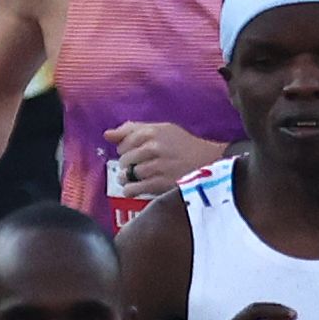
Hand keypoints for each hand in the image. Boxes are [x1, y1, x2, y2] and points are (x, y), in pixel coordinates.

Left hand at [104, 121, 225, 197]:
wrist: (211, 163)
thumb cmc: (184, 146)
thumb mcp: (163, 130)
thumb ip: (133, 130)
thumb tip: (107, 134)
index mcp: (153, 131)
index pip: (123, 141)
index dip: (126, 149)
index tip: (137, 152)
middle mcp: (153, 147)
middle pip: (124, 159)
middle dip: (129, 164)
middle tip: (142, 166)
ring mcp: (156, 166)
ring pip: (127, 174)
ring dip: (129, 178)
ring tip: (141, 176)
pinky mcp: (159, 184)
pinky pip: (132, 188)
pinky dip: (132, 190)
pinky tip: (139, 187)